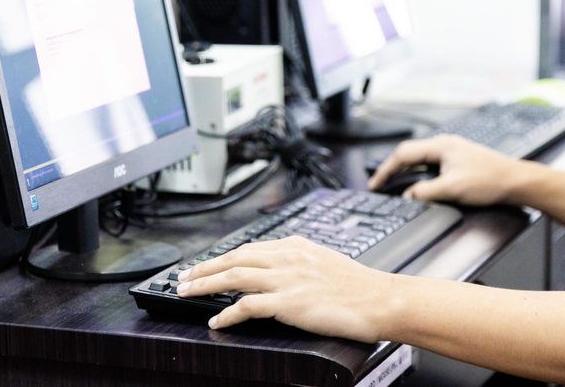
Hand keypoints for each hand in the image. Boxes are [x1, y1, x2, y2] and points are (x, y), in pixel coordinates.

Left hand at [176, 236, 395, 341]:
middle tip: (184, 277)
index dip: (223, 257)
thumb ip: (300, 263)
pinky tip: (217, 319)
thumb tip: (281, 271)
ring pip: (233, 276)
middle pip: (234, 258)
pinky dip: (227, 313)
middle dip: (204, 267)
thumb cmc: (360, 287)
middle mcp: (288, 257)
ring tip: (187, 292)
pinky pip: (247, 306)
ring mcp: (287, 279)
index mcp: (296, 246)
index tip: (207, 264)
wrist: (379, 300)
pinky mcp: (288, 302)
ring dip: (205, 284)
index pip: (249, 248)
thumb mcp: (326, 262)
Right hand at [368, 135, 545, 205]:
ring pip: (421, 160)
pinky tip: (420, 185)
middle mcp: (445, 145)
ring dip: (407, 172)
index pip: (403, 154)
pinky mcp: (458, 161)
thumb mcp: (452, 189)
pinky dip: (420, 175)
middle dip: (393, 169)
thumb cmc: (490, 180)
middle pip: (410, 154)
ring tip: (394, 185)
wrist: (516, 181)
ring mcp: (452, 152)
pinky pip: (431, 165)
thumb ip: (425, 192)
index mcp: (441, 146)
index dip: (386, 170)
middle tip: (380, 185)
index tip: (375, 184)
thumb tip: (407, 195)